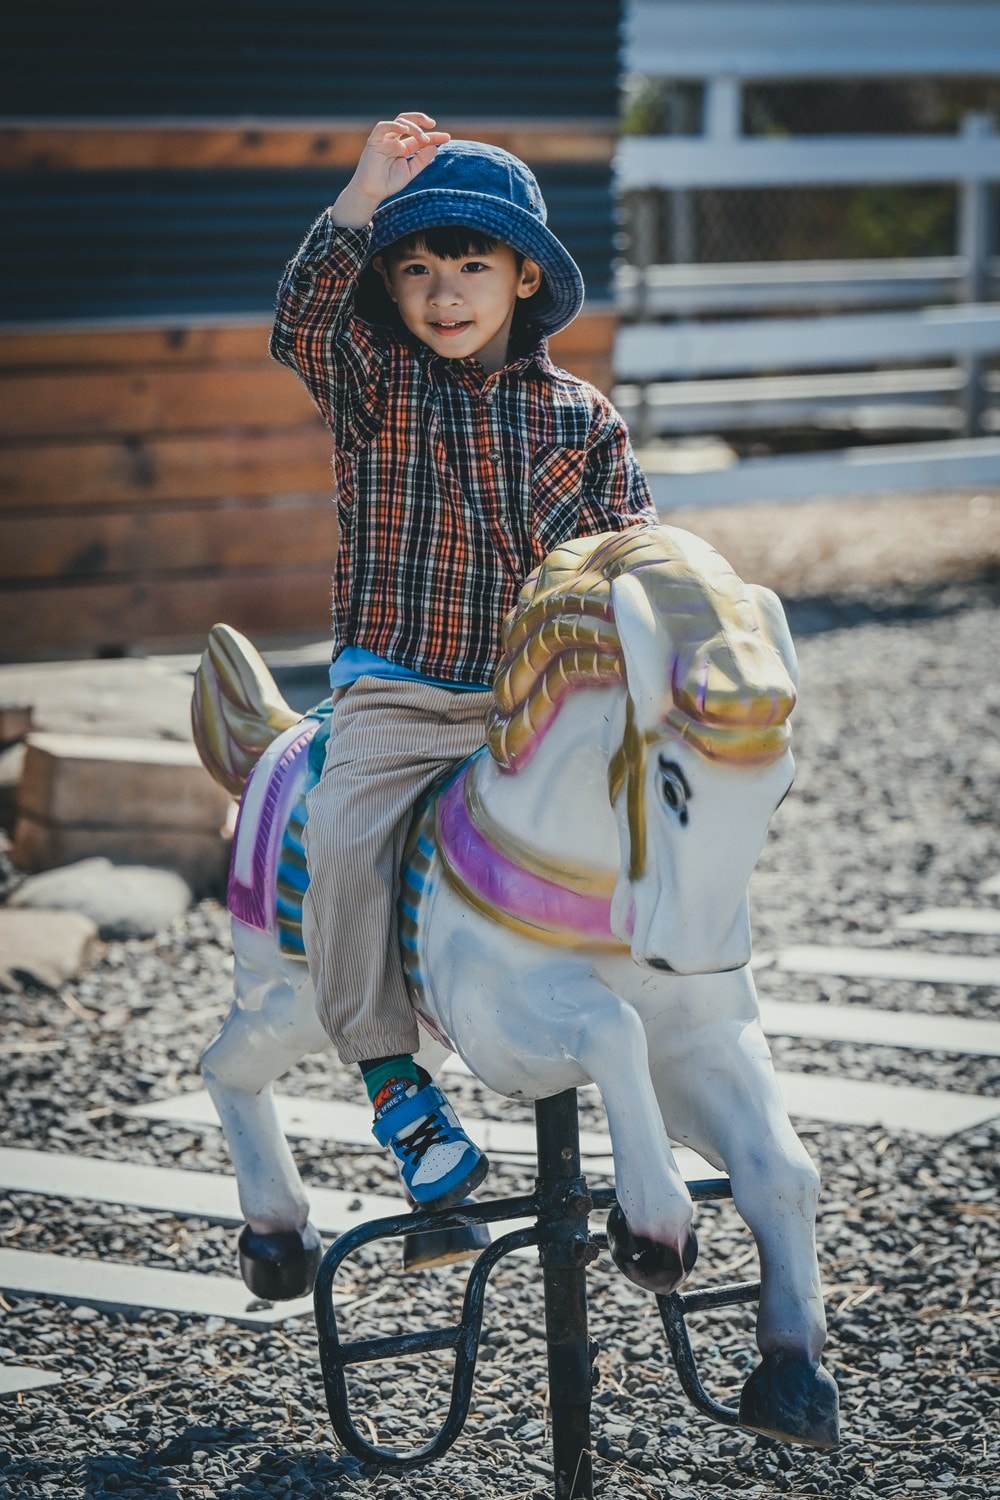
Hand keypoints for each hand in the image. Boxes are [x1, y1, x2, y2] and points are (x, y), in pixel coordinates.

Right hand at [331, 113, 450, 226]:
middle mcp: (395, 140)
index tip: (447, 137)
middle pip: (409, 122)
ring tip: (422, 137)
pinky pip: (383, 127)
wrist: (371, 192)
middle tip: (433, 125)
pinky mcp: (374, 140)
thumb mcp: (410, 171)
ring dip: (412, 126)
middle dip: (421, 120)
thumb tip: (436, 148)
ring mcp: (384, 139)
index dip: (434, 136)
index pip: (420, 138)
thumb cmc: (388, 183)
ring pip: (399, 122)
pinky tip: (405, 129)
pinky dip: (394, 125)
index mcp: (403, 148)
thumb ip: (422, 160)